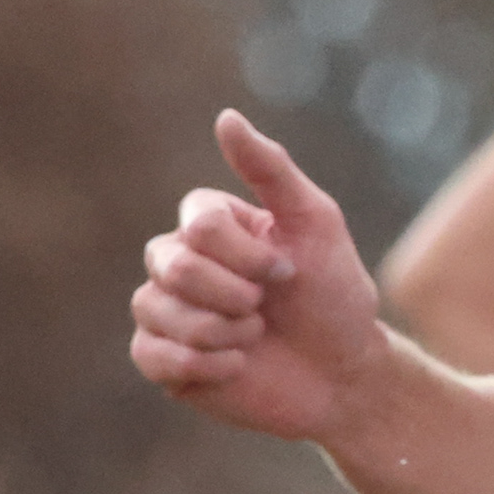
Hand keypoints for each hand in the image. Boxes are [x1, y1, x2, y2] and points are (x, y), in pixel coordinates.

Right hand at [127, 110, 389, 441]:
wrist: (344, 375)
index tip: (288, 271)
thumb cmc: (334, 297)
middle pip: (172, 266)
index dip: (246, 255)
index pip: (198, 225)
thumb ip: (270, 169)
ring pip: (154, 308)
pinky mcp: (161, 359)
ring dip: (220, 332)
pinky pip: (149, 354)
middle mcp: (178, 262)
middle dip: (233, 295)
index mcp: (208, 226)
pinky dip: (201, 364)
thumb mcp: (315, 224)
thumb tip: (225, 117)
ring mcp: (165, 311)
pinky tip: (235, 367)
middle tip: (266, 310)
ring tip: (253, 340)